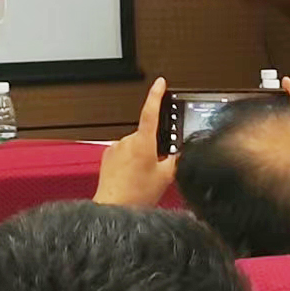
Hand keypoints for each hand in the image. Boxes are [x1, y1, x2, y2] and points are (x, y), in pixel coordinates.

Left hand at [93, 77, 176, 207]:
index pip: (151, 112)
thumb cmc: (137, 195)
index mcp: (143, 143)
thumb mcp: (166, 177)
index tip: (160, 83)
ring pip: (135, 145)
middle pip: (146, 135)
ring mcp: (116, 147)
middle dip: (154, 147)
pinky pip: (123, 153)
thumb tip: (181, 152)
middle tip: (156, 168)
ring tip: (142, 178)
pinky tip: (132, 177)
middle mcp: (128, 141)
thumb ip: (175, 160)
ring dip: (141, 156)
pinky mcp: (108, 155)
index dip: (156, 95)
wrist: (113, 207)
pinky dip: (130, 161)